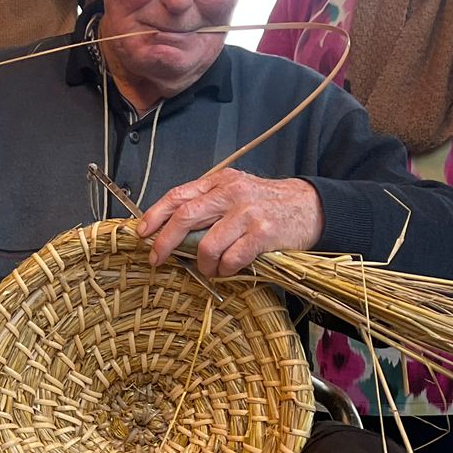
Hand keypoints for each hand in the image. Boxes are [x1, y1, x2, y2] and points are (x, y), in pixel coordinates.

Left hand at [137, 169, 324, 274]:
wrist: (310, 207)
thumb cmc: (267, 205)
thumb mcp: (236, 193)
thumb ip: (209, 204)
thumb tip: (171, 228)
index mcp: (221, 182)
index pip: (179, 195)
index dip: (155, 214)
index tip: (141, 232)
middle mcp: (231, 194)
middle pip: (185, 217)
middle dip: (164, 242)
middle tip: (156, 259)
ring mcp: (247, 213)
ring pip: (207, 245)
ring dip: (203, 264)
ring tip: (210, 268)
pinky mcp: (262, 234)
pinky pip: (231, 259)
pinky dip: (225, 270)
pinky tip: (229, 269)